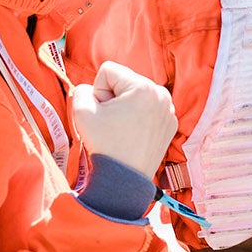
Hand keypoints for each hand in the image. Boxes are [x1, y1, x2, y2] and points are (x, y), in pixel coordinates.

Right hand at [70, 61, 174, 175]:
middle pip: (124, 82)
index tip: (104, 113)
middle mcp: (161, 94)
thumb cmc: (105, 145)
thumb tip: (91, 89)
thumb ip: (82, 90)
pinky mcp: (170, 123)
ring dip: (125, 108)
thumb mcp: (81, 112)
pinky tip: (133, 135)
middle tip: (112, 124)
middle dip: (113, 99)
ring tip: (123, 130)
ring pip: (135, 95)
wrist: (125, 180)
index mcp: (143, 87)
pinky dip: (138, 118)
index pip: (108, 71)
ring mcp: (169, 110)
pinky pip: (147, 109)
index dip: (98, 91)